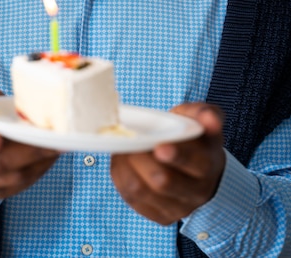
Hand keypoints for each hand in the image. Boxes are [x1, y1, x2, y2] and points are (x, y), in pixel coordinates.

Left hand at [111, 103, 224, 224]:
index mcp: (209, 164)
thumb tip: (209, 118)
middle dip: (142, 160)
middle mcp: (197, 191)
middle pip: (164, 181)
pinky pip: (132, 199)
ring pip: (142, 191)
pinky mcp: (161, 216)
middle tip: (132, 141)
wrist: (196, 164)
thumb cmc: (193, 136)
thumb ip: (205, 113)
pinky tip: (124, 162)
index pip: (196, 164)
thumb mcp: (200, 119)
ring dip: (126, 166)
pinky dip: (121, 177)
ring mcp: (179, 207)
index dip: (177, 156)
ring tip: (124, 148)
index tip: (160, 147)